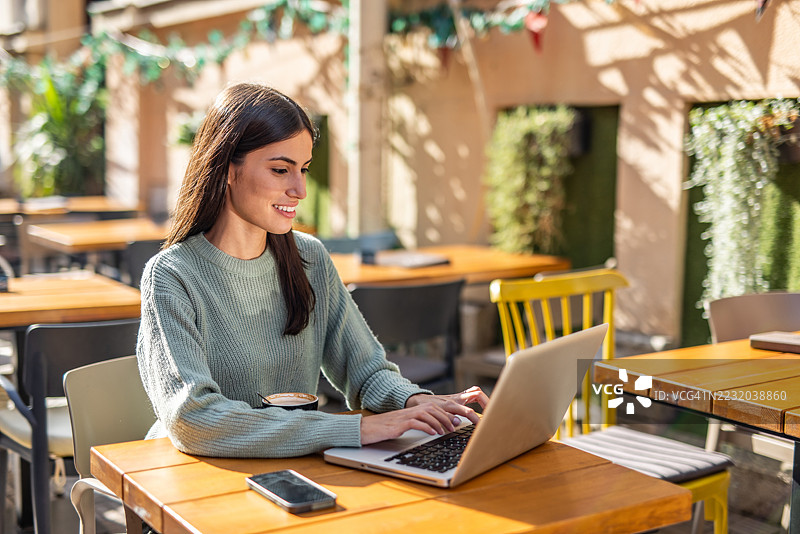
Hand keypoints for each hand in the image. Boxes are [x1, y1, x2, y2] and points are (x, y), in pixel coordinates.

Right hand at [359, 386, 488, 444]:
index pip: (436, 408)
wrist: (368, 428)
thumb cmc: (387, 428)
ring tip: (447, 430)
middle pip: (435, 409)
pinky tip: (432, 432)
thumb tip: (434, 429)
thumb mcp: (405, 425)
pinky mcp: (401, 423)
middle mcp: (413, 410)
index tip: (458, 421)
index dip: (448, 414)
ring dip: (440, 423)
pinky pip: (417, 423)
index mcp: (415, 410)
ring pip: (428, 415)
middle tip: (456, 426)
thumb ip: (419, 424)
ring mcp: (407, 416)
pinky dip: (427, 427)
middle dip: (447, 417)